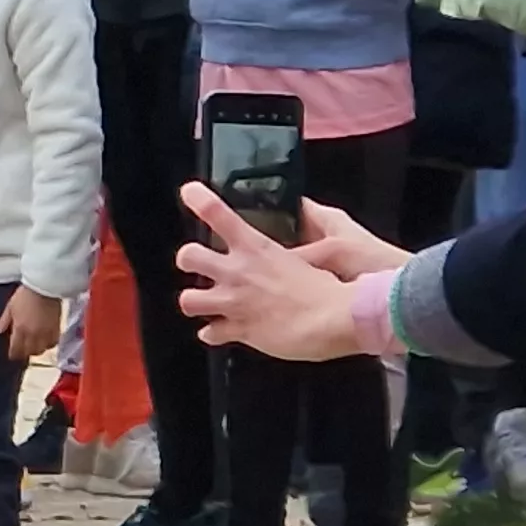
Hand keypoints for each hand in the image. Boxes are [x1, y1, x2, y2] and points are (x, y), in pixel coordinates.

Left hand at [0, 284, 64, 361]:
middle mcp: (34, 335)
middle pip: (29, 352)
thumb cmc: (25, 295)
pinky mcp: (57, 329)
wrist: (45, 287)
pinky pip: (53, 343)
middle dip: (24, 353)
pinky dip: (48, 344)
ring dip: (36, 350)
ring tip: (32, 345)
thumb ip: (4, 321)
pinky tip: (44, 340)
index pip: (16, 350)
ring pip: (42, 350)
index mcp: (20, 329)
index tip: (11, 354)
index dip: (13, 354)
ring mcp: (46, 333)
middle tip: (21, 349)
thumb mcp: (10, 307)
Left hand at [172, 181, 375, 361]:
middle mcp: (237, 271)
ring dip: (195, 301)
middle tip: (197, 263)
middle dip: (189, 259)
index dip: (198, 198)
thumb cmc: (331, 286)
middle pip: (188, 256)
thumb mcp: (318, 249)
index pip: (216, 211)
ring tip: (204, 301)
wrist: (336, 319)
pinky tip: (219, 330)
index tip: (190, 192)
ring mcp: (234, 302)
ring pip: (188, 300)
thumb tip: (305, 220)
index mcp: (255, 247)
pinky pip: (210, 333)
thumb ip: (304, 234)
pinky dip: (213, 332)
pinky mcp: (239, 330)